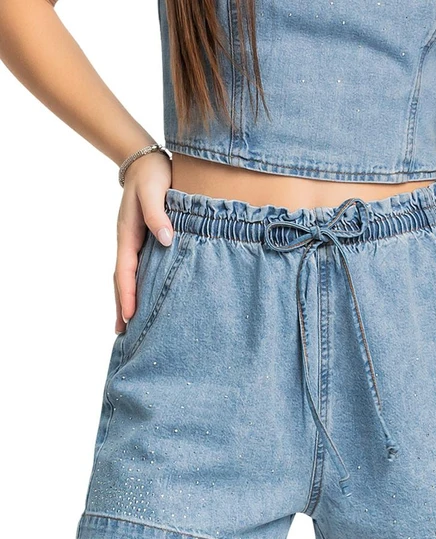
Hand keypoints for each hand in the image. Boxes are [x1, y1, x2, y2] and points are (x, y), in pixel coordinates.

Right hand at [113, 150, 173, 332]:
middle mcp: (128, 242)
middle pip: (122, 280)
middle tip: (123, 333)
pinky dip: (138, 286)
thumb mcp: (154, 191)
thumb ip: (158, 215)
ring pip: (129, 277)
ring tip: (129, 325)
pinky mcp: (145, 242)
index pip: (125, 271)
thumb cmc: (153, 176)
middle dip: (122, 306)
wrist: (148, 162)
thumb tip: (166, 240)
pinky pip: (139, 270)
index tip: (131, 315)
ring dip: (128, 300)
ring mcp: (135, 243)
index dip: (128, 294)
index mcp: (128, 234)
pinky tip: (145, 299)